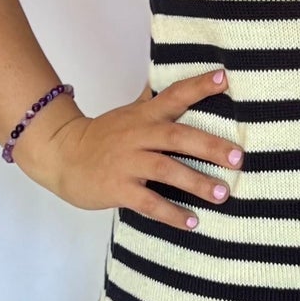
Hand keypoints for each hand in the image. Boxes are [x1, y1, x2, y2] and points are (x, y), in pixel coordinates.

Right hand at [22, 67, 240, 230]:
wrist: (62, 155)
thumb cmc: (103, 137)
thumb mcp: (129, 114)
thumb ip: (155, 102)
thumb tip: (184, 84)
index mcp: (144, 116)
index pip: (175, 95)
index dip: (199, 86)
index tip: (224, 78)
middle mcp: (138, 135)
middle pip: (177, 136)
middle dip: (209, 146)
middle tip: (238, 158)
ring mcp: (127, 163)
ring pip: (166, 170)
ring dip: (196, 183)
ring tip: (222, 194)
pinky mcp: (118, 188)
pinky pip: (148, 202)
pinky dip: (171, 213)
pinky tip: (192, 222)